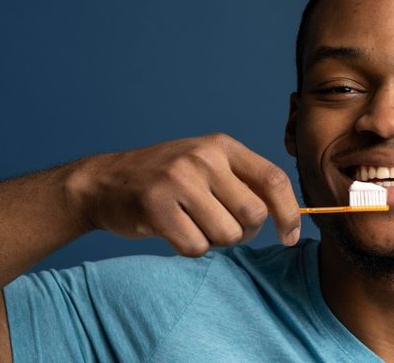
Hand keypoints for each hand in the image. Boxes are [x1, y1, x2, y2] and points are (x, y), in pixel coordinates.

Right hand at [65, 134, 300, 255]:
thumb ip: (244, 182)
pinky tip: (174, 231)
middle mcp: (203, 158)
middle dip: (244, 231)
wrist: (103, 182)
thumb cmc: (166, 179)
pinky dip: (190, 248)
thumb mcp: (206, 165)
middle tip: (222, 227)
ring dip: (215, 241)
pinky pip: (196, 247)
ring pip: (227, 234)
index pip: (273, 179)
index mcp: (222, 145)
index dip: (289, 213)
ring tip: (193, 224)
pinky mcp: (157, 207)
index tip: (290, 236)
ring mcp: (179, 180)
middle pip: (253, 214)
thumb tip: (290, 214)